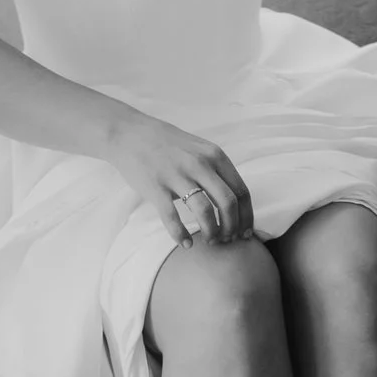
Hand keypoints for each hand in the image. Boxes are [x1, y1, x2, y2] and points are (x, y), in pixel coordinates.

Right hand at [103, 112, 255, 246]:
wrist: (130, 133)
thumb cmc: (167, 144)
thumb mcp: (199, 149)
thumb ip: (216, 170)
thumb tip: (234, 203)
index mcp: (214, 155)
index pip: (241, 191)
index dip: (246, 216)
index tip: (245, 232)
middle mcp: (200, 164)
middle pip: (228, 203)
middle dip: (232, 228)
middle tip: (227, 240)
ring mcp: (177, 175)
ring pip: (204, 211)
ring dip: (211, 232)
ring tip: (210, 241)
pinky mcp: (156, 187)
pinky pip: (172, 217)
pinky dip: (181, 234)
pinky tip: (186, 243)